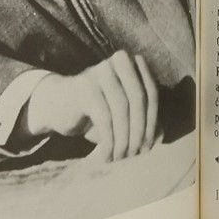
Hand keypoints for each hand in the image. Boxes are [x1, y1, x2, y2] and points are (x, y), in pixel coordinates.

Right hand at [22, 50, 160, 160]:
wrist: (57, 106)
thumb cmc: (97, 112)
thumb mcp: (123, 115)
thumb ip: (144, 121)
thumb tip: (161, 136)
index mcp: (133, 63)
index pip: (151, 92)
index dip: (153, 121)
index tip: (150, 146)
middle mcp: (118, 61)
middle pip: (138, 98)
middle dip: (139, 130)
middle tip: (135, 154)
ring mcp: (100, 71)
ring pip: (121, 109)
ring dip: (123, 139)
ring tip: (120, 157)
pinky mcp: (84, 86)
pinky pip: (104, 117)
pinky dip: (108, 141)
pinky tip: (106, 155)